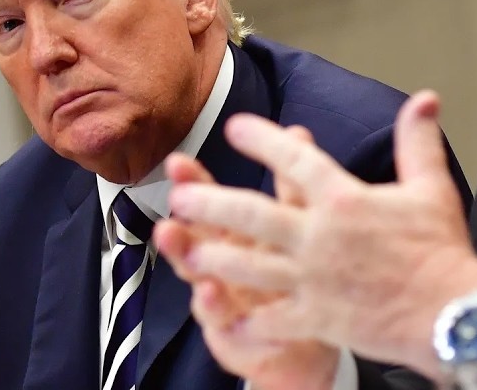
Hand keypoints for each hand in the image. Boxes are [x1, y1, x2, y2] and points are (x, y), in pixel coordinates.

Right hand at [155, 128, 340, 389]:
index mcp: (241, 238)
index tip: (179, 160)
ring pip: (203, 283)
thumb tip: (296, 131)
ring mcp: (228, 303)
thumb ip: (294, 186)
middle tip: (169, 207)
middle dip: (182, 224)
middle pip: (198, 241)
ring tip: (182, 250)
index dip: (196, 183)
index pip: (215, 204)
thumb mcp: (298, 229)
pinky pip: (230, 329)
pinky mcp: (239, 339)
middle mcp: (226, 268)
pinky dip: (221, 313)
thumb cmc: (297, 281)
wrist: (308, 345)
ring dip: (191, 264)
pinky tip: (213, 295)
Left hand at [158, 91, 476, 379]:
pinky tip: (230, 314)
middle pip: (252, 215)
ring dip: (215, 257)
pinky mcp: (316, 318)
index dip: (262, 140)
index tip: (235, 128)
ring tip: (189, 251)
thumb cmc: (441, 250)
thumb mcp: (432, 187)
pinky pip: (272, 318)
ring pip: (249, 266)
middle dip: (211, 203)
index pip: (295, 160)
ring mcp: (313, 279)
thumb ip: (417, 141)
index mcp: (345, 200)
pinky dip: (249, 317)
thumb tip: (425, 98)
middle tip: (179, 196)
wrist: (451, 313)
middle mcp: (320, 237)